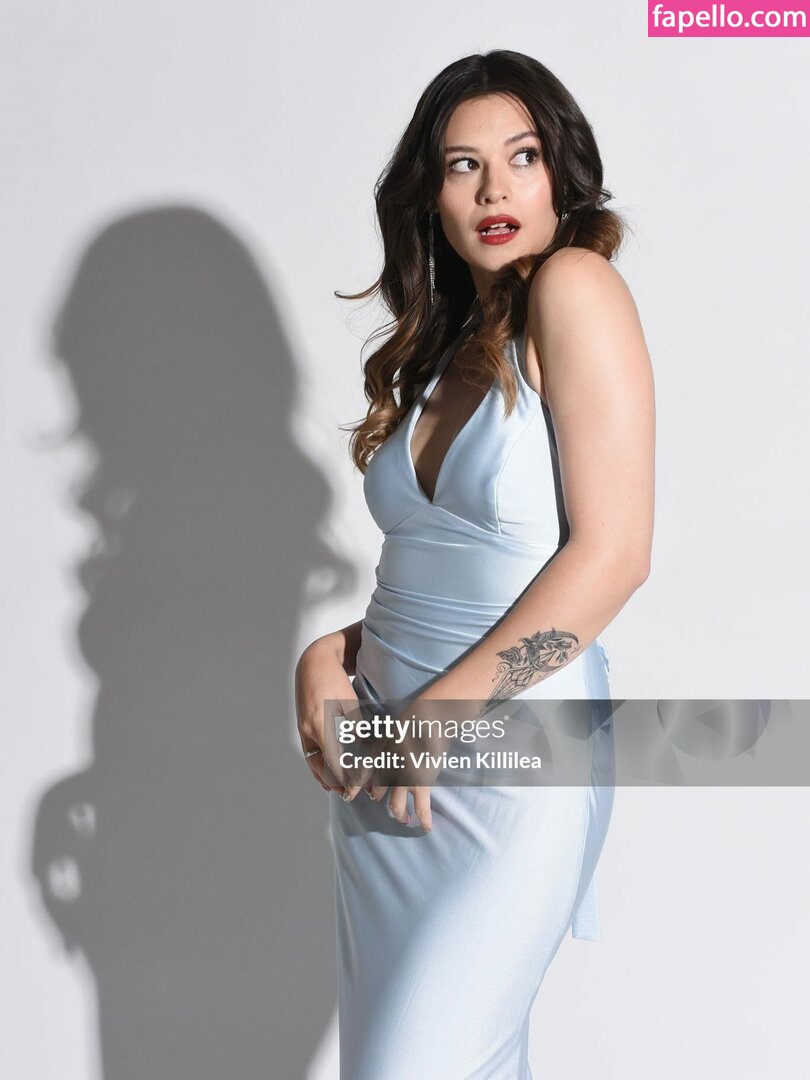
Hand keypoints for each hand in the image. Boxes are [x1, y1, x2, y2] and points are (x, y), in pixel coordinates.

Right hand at [294, 640, 357, 794]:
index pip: (335, 763)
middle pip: (321, 767)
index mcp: (322, 726)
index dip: (347, 778)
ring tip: (336, 789)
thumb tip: (371, 749)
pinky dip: (316, 765)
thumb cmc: (336, 680)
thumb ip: (359, 728)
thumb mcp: (350, 703)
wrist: (314, 662)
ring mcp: (303, 729)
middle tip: (350, 795)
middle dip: (335, 782)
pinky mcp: (302, 725)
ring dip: (324, 776)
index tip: (359, 788)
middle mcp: (309, 731)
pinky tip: (323, 773)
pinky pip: (308, 752)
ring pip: (312, 761)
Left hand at [343, 695, 457, 830]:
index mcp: (377, 756)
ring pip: (396, 807)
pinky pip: (421, 808)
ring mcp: (402, 780)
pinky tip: (426, 828)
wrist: (426, 718)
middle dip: (377, 799)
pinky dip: (424, 820)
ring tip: (404, 820)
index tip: (349, 796)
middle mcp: (386, 771)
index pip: (361, 776)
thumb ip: (382, 740)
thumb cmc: (410, 719)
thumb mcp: (389, 728)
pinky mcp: (420, 783)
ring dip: (400, 816)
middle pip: (377, 794)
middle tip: (380, 801)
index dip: (354, 787)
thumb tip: (377, 740)